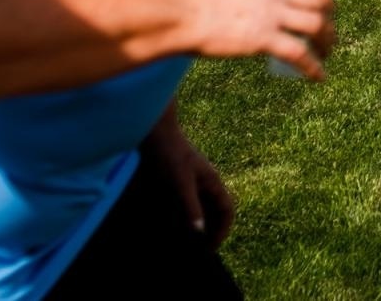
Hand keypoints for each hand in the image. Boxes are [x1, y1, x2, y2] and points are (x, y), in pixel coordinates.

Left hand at [143, 108, 234, 248]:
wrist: (153, 130)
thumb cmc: (168, 154)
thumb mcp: (180, 183)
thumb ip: (190, 207)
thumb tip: (200, 232)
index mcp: (212, 181)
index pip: (227, 210)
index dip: (222, 231)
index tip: (209, 249)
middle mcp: (205, 181)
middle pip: (215, 211)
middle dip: (209, 231)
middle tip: (196, 251)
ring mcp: (192, 179)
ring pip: (201, 207)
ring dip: (195, 224)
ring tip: (183, 242)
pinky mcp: (178, 178)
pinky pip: (186, 202)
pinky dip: (183, 216)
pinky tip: (169, 224)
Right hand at [176, 0, 334, 79]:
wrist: (176, 13)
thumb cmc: (193, 3)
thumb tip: (259, 7)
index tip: (328, 8)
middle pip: (319, 2)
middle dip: (330, 21)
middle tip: (328, 37)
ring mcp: (270, 13)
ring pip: (317, 25)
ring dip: (327, 43)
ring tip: (325, 56)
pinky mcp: (263, 38)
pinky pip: (300, 53)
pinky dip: (313, 67)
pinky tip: (318, 77)